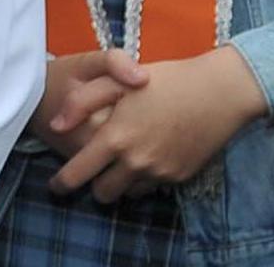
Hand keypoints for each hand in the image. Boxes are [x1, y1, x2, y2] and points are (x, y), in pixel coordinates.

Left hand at [52, 46, 264, 200]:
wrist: (219, 92)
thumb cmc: (163, 80)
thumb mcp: (114, 80)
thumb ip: (79, 103)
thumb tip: (56, 126)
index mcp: (116, 138)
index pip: (79, 174)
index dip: (62, 183)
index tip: (55, 187)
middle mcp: (137, 162)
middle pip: (103, 193)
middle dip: (94, 185)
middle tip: (94, 169)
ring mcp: (161, 173)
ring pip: (129, 194)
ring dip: (120, 184)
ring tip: (121, 162)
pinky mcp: (181, 177)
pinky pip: (153, 188)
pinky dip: (144, 180)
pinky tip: (147, 156)